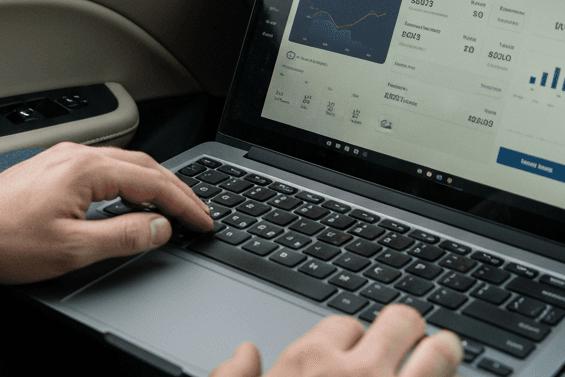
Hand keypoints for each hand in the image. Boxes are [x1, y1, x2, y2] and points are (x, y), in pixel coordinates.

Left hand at [0, 142, 213, 285]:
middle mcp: (75, 154)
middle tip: (197, 212)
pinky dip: (126, 180)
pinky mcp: (49, 167)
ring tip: (171, 205)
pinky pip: (101, 166)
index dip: (184, 202)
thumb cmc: (3, 241)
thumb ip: (123, 237)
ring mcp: (60, 157)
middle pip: (141, 164)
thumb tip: (159, 228)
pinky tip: (128, 197)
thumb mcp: (72, 249)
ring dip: (151, 182)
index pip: (152, 181)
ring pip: (121, 163)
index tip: (204, 220)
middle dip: (174, 187)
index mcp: (86, 168)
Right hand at [210, 305, 461, 376]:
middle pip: (399, 321)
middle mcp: (360, 371)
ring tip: (448, 351)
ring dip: (444, 351)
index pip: (345, 324)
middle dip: (408, 328)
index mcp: (311, 361)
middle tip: (417, 339)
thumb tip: (245, 352)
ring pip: (438, 353)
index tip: (358, 352)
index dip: (353, 339)